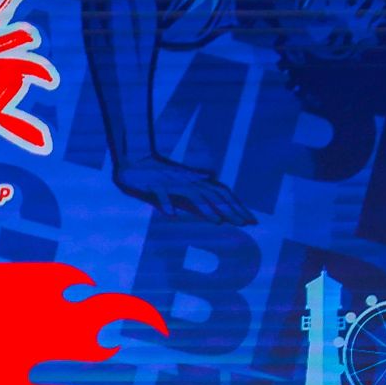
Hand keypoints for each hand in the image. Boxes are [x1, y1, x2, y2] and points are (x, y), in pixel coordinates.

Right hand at [113, 156, 255, 225]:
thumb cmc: (159, 177)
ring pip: (192, 194)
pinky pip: (161, 194)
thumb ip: (199, 199)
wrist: (134, 161)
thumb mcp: (183, 188)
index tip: (251, 221)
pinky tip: (171, 216)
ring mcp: (171, 182)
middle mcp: (188, 181)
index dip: (237, 207)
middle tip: (244, 223)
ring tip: (218, 221)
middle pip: (213, 195)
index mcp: (196, 182)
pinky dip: (166, 204)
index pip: (222, 194)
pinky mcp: (153, 184)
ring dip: (205, 208)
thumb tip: (218, 211)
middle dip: (229, 209)